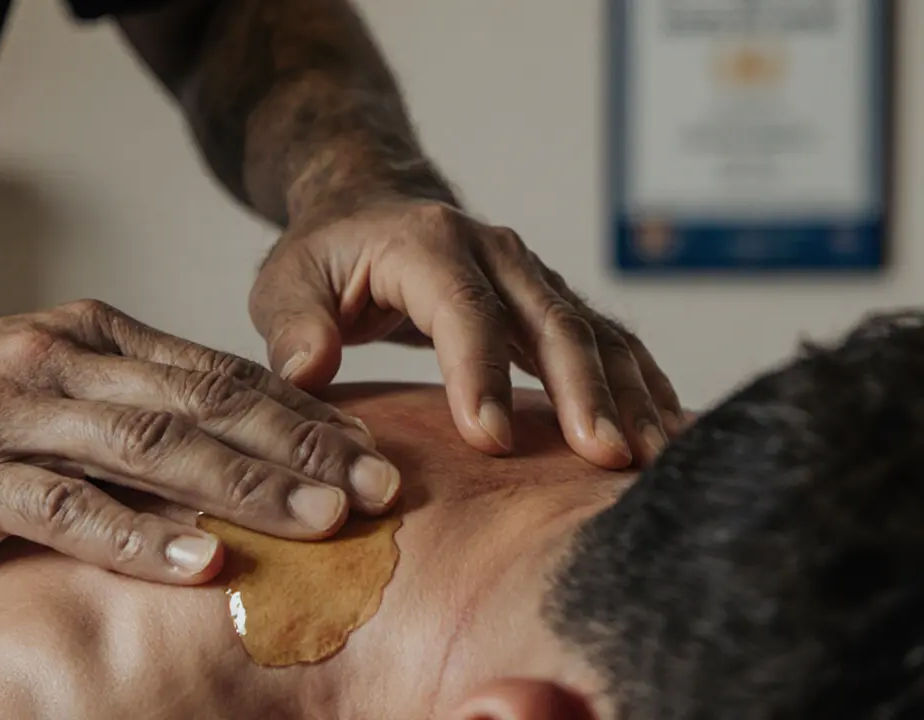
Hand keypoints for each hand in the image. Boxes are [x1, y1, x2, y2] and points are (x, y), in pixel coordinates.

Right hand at [0, 300, 398, 583]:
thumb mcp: (46, 370)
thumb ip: (127, 394)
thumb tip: (224, 437)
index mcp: (94, 333)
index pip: (220, 372)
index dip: (301, 413)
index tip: (372, 448)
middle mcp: (67, 362)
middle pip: (207, 405)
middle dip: (301, 447)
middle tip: (379, 486)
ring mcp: (17, 415)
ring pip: (153, 449)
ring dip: (244, 485)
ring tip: (320, 520)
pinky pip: (68, 507)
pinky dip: (139, 534)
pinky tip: (199, 560)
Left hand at [250, 200, 682, 468]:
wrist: (373, 206)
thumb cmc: (326, 256)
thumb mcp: (285, 282)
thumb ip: (293, 324)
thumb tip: (309, 368)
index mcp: (427, 244)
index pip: (464, 310)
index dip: (480, 374)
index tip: (490, 440)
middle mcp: (495, 252)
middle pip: (550, 319)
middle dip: (581, 391)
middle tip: (603, 457)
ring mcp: (533, 275)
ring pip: (594, 332)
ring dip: (627, 395)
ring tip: (654, 458)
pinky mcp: (552, 302)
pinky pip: (609, 342)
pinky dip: (642, 385)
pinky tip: (667, 431)